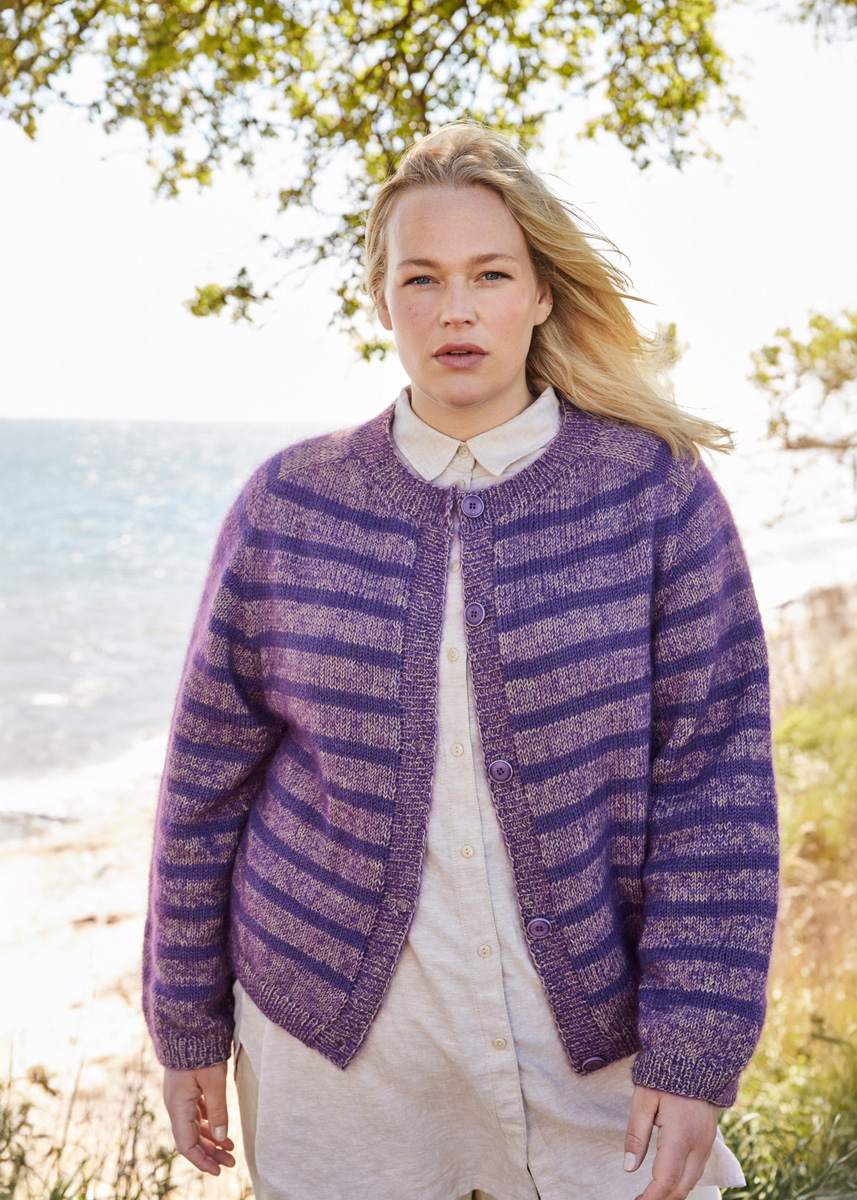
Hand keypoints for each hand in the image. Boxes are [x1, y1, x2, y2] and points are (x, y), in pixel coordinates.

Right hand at [163, 1062, 235, 1175]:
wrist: (188, 1025)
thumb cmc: (200, 1052)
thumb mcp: (214, 1081)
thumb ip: (218, 1110)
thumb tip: (221, 1138)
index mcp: (178, 1106)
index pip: (186, 1145)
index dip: (202, 1160)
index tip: (218, 1170)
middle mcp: (176, 1105)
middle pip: (191, 1138)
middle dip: (210, 1152)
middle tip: (231, 1162)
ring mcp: (180, 1096)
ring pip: (194, 1126)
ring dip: (211, 1138)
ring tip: (230, 1147)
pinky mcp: (186, 1088)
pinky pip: (196, 1113)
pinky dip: (209, 1123)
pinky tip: (221, 1128)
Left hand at [623, 1085, 717, 1199]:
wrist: (697, 1057)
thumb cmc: (666, 1076)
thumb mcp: (644, 1100)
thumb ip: (636, 1135)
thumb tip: (629, 1168)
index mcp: (681, 1136)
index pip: (666, 1180)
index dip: (650, 1197)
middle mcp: (699, 1145)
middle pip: (681, 1188)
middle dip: (661, 1199)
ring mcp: (707, 1143)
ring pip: (692, 1181)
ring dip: (672, 1192)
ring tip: (650, 1194)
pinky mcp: (709, 1140)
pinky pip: (697, 1169)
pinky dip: (683, 1180)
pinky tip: (668, 1179)